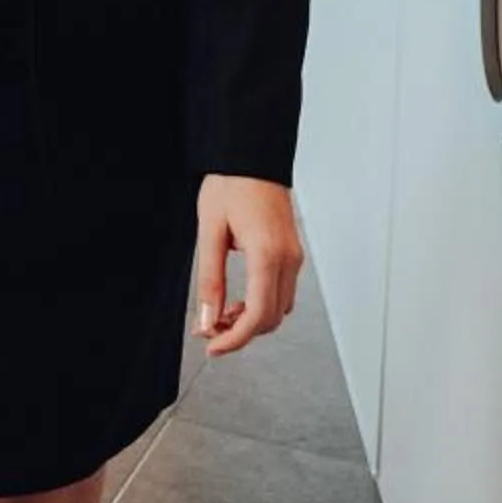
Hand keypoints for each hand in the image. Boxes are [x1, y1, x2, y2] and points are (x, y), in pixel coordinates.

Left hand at [191, 175, 302, 356]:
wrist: (251, 156)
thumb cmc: (231, 184)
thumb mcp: (210, 231)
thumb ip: (210, 279)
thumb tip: (207, 318)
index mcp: (268, 254)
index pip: (258, 315)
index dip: (235, 339)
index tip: (213, 346)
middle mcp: (288, 259)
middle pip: (272, 318)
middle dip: (241, 332)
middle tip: (209, 329)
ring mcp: (294, 257)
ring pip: (280, 308)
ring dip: (252, 320)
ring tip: (220, 313)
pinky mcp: (292, 253)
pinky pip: (282, 291)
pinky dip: (262, 303)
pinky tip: (238, 299)